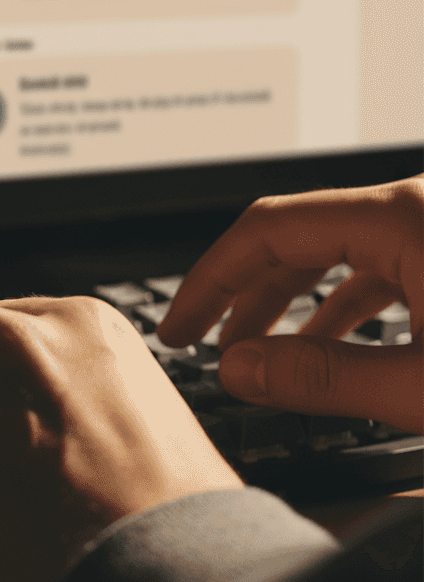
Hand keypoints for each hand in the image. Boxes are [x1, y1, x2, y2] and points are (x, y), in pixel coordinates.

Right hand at [158, 175, 422, 434]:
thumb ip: (326, 377)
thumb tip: (241, 370)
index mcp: (405, 215)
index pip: (269, 228)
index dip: (211, 279)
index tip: (181, 325)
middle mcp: (416, 204)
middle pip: (295, 235)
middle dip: (242, 292)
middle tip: (201, 341)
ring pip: (335, 248)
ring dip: (287, 299)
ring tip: (254, 351)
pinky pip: (379, 261)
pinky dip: (339, 301)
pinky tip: (323, 343)